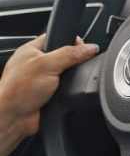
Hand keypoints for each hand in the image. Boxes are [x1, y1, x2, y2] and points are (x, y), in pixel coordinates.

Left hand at [0, 35, 98, 155]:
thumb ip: (70, 54)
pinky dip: (69, 90)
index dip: (71, 40)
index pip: (55, 37)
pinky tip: (70, 91)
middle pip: (63, 56)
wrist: (13, 117)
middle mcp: (36, 63)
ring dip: (71, 77)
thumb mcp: (48, 65)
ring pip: (65, 73)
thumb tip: (90, 47)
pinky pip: (64, 88)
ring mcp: (41, 79)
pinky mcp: (47, 94)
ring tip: (74, 80)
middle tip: (80, 65)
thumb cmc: (19, 89)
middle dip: (73, 61)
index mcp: (31, 50)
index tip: (84, 48)